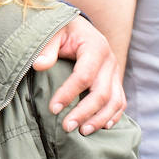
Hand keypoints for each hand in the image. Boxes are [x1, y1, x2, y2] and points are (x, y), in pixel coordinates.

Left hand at [31, 15, 126, 133]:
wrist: (78, 26)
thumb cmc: (63, 30)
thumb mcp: (53, 32)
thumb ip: (47, 48)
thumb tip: (38, 65)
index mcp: (95, 47)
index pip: (83, 76)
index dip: (68, 94)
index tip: (53, 109)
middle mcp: (110, 61)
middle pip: (101, 93)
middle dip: (84, 112)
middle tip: (67, 127)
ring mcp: (115, 72)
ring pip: (114, 101)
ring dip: (99, 119)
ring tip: (83, 132)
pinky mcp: (115, 80)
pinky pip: (120, 101)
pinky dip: (113, 115)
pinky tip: (102, 126)